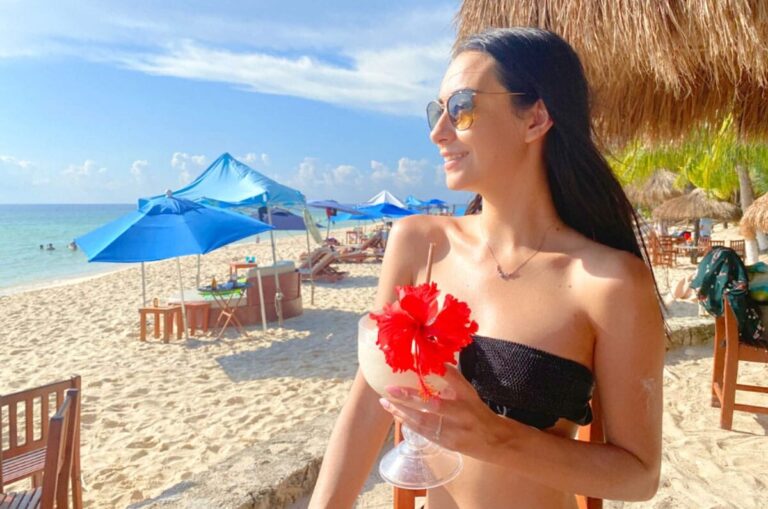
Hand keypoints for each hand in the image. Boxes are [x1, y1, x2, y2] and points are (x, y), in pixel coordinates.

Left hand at [379, 365, 509, 458]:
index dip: (420, 389)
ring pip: (423, 424)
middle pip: (429, 410)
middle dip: (407, 401)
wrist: (496, 441)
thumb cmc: (478, 412)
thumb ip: (452, 378)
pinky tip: (398, 417)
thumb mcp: (469, 392)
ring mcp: (453, 434)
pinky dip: (410, 425)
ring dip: (402, 414)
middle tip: (388, 392)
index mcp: (466, 401)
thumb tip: (434, 360)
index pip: (443, 392)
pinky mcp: (448, 446)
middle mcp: (460, 418)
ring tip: (386, 404)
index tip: (404, 378)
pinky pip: (425, 434)